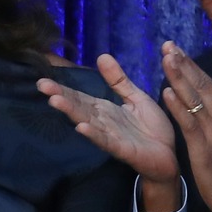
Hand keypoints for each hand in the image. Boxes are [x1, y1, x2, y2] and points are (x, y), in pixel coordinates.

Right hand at [37, 53, 180, 211]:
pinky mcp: (123, 150)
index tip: (43, 80)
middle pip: (79, 107)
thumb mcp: (136, 97)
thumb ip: (118, 80)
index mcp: (105, 109)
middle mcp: (103, 122)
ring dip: (72, 112)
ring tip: (55, 101)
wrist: (170, 156)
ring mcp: (111, 136)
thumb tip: (102, 56)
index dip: (63, 88)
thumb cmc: (152, 128)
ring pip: (87, 122)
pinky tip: (81, 127)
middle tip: (41, 85)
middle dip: (61, 96)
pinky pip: (106, 141)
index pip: (80, 97)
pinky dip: (93, 134)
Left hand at [160, 41, 211, 211]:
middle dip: (183, 64)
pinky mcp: (203, 147)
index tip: (176, 47)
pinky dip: (178, 107)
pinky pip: (189, 124)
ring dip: (179, 78)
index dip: (191, 64)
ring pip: (194, 100)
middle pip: (200, 85)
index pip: (206, 82)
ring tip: (166, 59)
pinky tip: (166, 93)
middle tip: (168, 45)